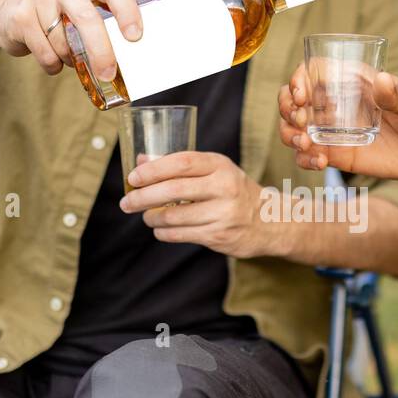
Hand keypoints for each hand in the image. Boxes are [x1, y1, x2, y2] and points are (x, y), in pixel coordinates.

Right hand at [0, 0, 142, 76]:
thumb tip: (132, 55)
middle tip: (108, 73)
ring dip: (71, 59)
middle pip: (87, 18)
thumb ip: (103, 20)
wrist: (6, 10)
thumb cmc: (56, 14)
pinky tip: (51, 58)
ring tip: (68, 56)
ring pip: (64, 42)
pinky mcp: (21, 15)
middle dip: (101, 51)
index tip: (135, 36)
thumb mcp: (82, 6)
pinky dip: (52, 64)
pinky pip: (45, 53)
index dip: (127, 12)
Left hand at [119, 151, 279, 258]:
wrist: (270, 221)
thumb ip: (180, 165)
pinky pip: (181, 234)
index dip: (153, 170)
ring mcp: (223, 213)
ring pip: (174, 216)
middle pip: (174, 190)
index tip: (133, 177)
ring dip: (151, 217)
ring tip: (145, 216)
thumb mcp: (214, 171)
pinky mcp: (220, 236)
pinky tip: (160, 229)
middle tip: (126, 202)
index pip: (182, 162)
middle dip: (143, 197)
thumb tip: (140, 161)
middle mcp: (224, 187)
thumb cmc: (234, 191)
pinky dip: (164, 232)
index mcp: (220, 166)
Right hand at [278, 64, 397, 180]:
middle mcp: (337, 103)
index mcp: (351, 81)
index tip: (301, 96)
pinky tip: (318, 162)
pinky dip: (305, 159)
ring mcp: (335, 131)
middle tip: (300, 122)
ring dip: (289, 135)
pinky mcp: (339, 155)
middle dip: (287, 109)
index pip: (312, 72)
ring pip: (295, 128)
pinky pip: (310, 156)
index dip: (298, 80)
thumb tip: (383, 80)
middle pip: (294, 100)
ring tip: (305, 144)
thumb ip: (397, 94)